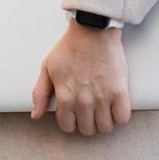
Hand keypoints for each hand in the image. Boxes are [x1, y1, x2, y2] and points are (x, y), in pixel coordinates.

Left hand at [30, 20, 131, 134]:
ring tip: (103, 110)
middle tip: (90, 111)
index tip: (75, 114)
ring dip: (104, 122)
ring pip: (105, 127)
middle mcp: (83, 100)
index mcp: (65, 96)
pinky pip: (122, 118)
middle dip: (87, 123)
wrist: (93, 30)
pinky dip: (120, 116)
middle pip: (87, 129)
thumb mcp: (47, 67)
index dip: (70, 122)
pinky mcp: (119, 91)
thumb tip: (36, 114)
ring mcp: (102, 97)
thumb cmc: (70, 47)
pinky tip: (116, 107)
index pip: (67, 126)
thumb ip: (40, 93)